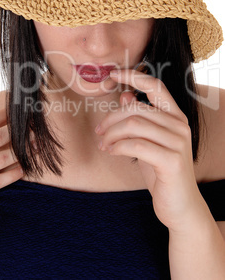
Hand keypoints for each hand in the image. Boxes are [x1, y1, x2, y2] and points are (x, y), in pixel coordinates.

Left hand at [96, 70, 206, 231]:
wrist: (179, 205)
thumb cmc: (162, 171)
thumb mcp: (148, 141)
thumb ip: (140, 119)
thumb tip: (125, 96)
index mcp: (175, 116)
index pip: (155, 86)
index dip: (134, 76)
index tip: (113, 74)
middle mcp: (180, 125)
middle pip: (136, 108)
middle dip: (111, 119)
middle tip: (99, 131)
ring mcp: (178, 142)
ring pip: (134, 125)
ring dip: (112, 134)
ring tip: (104, 144)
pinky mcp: (172, 160)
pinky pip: (136, 145)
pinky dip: (118, 146)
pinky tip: (111, 151)